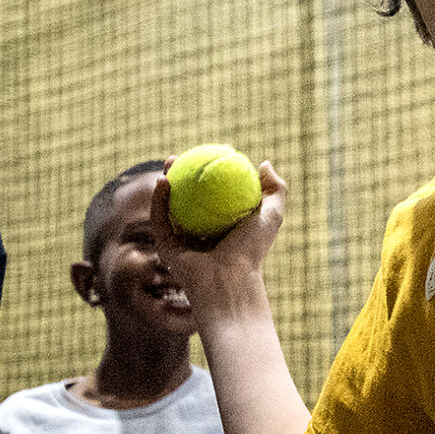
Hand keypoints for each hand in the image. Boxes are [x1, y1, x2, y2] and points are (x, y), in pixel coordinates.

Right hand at [150, 163, 286, 314]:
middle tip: (185, 156)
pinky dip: (158, 200)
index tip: (210, 153)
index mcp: (224, 226)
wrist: (230, 280)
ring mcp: (183, 240)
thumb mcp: (272, 214)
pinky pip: (160, 219)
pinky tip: (163, 181)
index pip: (214, 195)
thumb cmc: (253, 249)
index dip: (209, 173)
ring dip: (166, 182)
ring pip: (170, 206)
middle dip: (183, 174)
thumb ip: (276, 189)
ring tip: (170, 162)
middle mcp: (202, 232)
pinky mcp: (167, 248)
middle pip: (189, 198)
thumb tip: (264, 164)